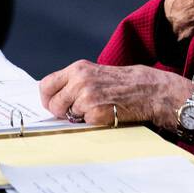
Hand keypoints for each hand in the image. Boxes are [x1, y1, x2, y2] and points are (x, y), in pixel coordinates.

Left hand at [39, 59, 193, 128]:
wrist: (148, 90)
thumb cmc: (121, 82)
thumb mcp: (94, 73)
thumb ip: (74, 81)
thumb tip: (54, 97)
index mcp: (77, 69)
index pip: (46, 85)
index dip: (47, 98)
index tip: (52, 104)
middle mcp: (79, 81)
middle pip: (52, 103)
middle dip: (60, 111)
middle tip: (73, 112)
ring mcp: (87, 97)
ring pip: (67, 114)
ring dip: (77, 116)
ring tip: (94, 109)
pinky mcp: (96, 114)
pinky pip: (82, 123)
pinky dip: (90, 122)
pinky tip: (104, 114)